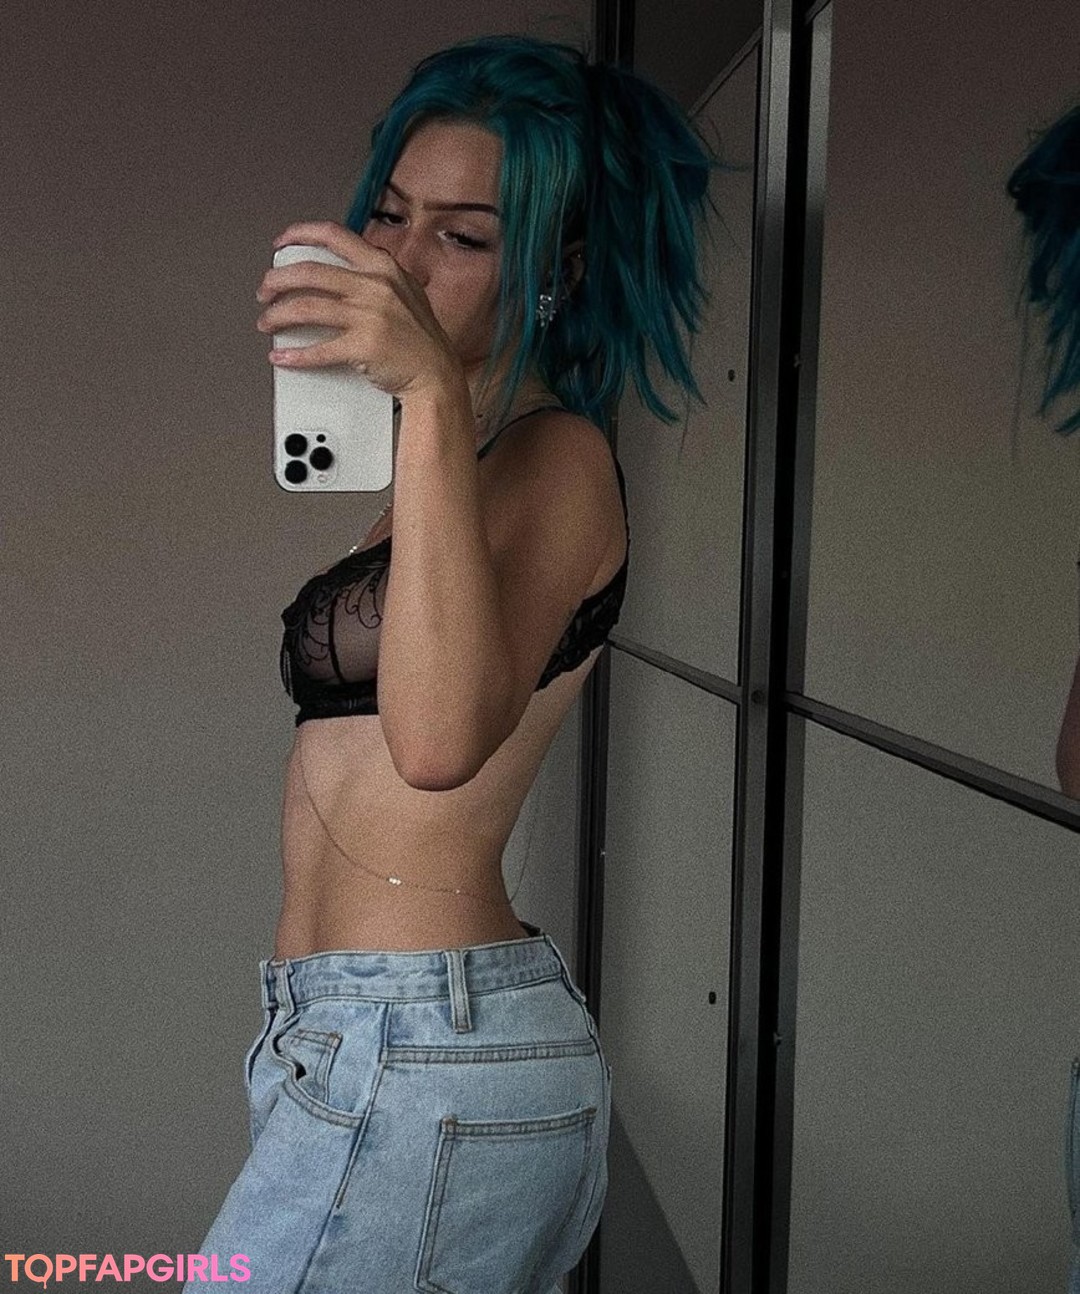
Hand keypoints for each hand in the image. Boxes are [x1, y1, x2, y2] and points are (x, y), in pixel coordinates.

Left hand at [255, 220, 465, 400]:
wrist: (437, 375)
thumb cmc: (420, 340)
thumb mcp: (405, 292)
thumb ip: (375, 277)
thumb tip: (338, 273)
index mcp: (383, 267)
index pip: (333, 236)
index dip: (300, 234)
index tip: (281, 245)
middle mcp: (375, 285)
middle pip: (309, 273)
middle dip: (276, 281)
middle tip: (265, 292)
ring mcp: (369, 316)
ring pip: (306, 307)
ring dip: (277, 316)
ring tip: (267, 324)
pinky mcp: (363, 346)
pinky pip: (319, 350)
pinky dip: (295, 355)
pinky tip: (282, 357)